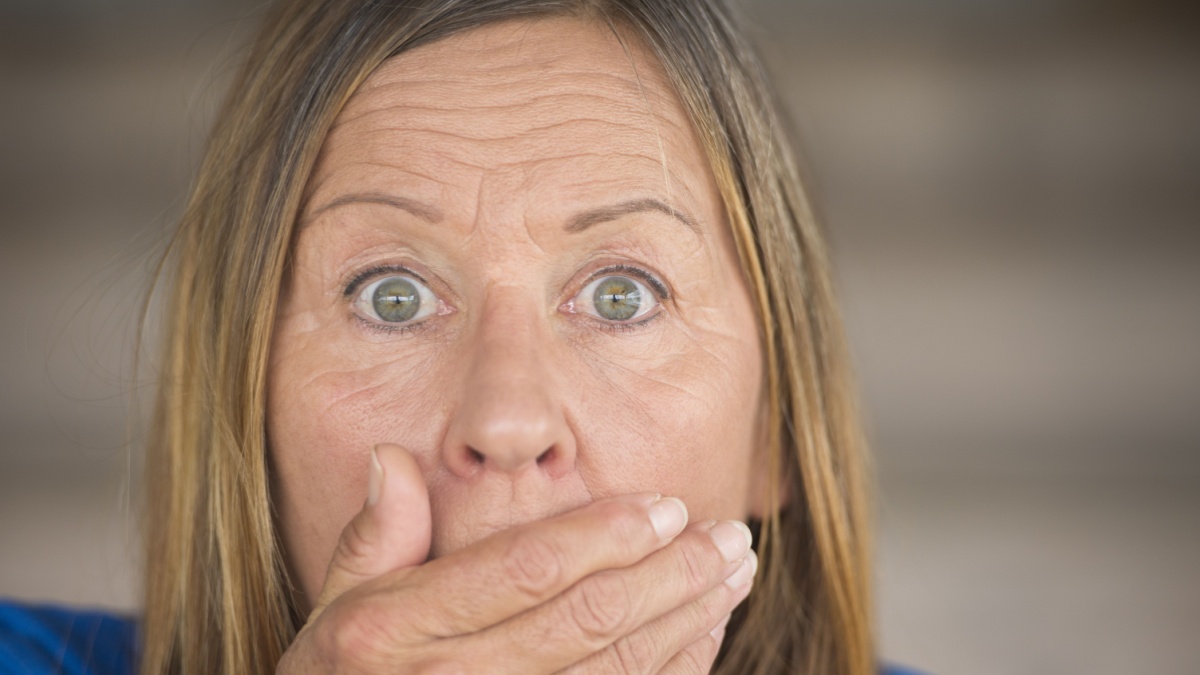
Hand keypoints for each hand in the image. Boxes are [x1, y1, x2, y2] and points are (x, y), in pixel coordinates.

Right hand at [276, 443, 756, 673]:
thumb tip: (396, 457)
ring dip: (689, 620)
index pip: (526, 569)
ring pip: (616, 672)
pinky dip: (674, 673)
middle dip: (673, 572)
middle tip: (731, 535)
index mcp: (396, 629)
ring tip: (735, 575)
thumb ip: (372, 536)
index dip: (606, 535)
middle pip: (588, 619)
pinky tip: (704, 636)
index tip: (666, 506)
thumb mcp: (334, 610)